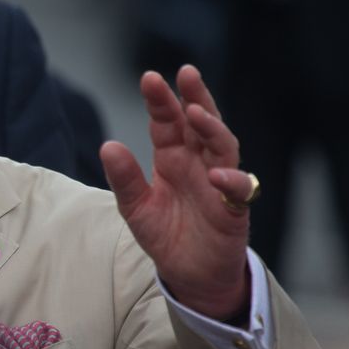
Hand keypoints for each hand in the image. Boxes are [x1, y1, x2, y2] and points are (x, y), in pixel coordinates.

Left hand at [99, 65, 253, 319]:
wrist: (190, 275)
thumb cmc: (165, 235)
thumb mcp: (135, 208)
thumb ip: (124, 179)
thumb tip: (108, 145)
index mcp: (172, 158)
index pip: (167, 122)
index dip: (161, 101)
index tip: (150, 78)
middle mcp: (198, 164)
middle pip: (201, 123)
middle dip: (195, 96)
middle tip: (186, 73)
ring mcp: (219, 183)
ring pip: (223, 146)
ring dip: (213, 128)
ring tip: (196, 113)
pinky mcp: (234, 209)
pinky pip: (240, 189)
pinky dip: (231, 180)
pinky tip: (216, 175)